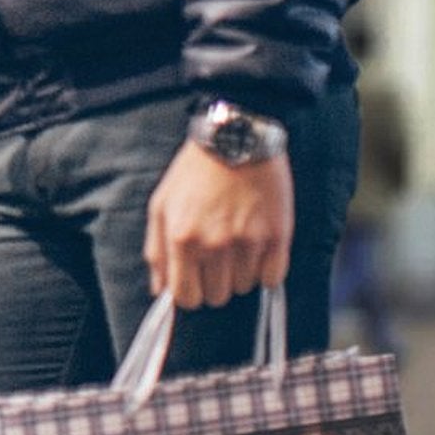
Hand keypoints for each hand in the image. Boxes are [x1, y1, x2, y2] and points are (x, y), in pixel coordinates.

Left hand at [144, 140, 293, 309]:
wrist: (235, 137)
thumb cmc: (194, 172)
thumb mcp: (162, 204)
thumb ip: (157, 250)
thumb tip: (159, 290)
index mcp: (181, 238)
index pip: (186, 297)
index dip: (189, 292)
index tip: (195, 279)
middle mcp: (213, 244)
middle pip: (216, 296)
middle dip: (214, 280)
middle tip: (217, 252)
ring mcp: (247, 242)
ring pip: (243, 287)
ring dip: (239, 270)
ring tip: (236, 238)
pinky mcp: (277, 237)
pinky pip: (272, 278)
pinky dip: (266, 268)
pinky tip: (257, 242)